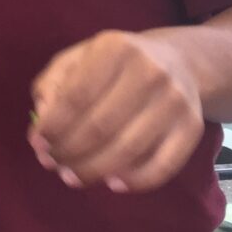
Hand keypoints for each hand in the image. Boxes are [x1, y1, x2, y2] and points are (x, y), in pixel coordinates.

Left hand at [30, 30, 204, 193]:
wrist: (178, 62)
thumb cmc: (115, 65)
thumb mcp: (79, 59)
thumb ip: (53, 85)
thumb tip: (41, 124)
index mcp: (115, 48)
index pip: (76, 97)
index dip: (53, 126)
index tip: (38, 144)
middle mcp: (149, 71)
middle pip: (100, 127)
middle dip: (69, 152)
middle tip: (53, 164)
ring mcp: (175, 100)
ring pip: (128, 149)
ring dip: (93, 170)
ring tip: (72, 177)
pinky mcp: (192, 128)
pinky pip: (162, 165)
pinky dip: (135, 181)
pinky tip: (112, 183)